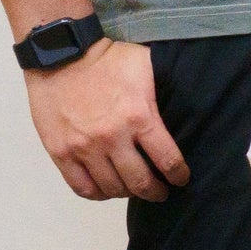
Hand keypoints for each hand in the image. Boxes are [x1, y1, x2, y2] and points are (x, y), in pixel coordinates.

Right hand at [26, 37, 186, 202]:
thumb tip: (190, 99)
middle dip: (156, 191)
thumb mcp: (147, 66)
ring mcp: (84, 147)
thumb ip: (166, 88)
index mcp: (139, 117)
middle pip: (140, 182)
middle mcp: (112, 137)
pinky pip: (81, 187)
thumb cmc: (107, 59)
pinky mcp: (60, 152)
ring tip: (134, 189)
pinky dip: (97, 193)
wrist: (61, 56)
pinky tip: (107, 189)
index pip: (168, 160)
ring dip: (127, 193)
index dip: (179, 175)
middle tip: (161, 192)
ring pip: (112, 188)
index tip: (181, 179)